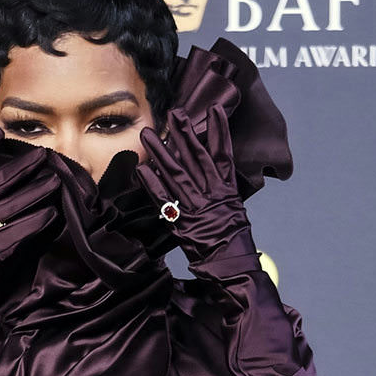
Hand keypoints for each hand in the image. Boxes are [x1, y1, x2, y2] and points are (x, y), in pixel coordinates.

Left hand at [135, 102, 261, 280]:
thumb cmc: (233, 242)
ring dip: (161, 152)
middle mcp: (212, 194)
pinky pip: (165, 200)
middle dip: (185, 133)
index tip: (214, 109)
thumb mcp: (233, 210)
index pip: (224, 154)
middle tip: (174, 112)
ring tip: (148, 134)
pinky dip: (154, 185)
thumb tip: (210, 172)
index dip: (219, 130)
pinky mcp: (182, 222)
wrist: (232, 266)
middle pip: (197, 157)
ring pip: (177, 173)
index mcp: (227, 190)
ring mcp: (197, 207)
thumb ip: (221, 190)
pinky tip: (142, 170)